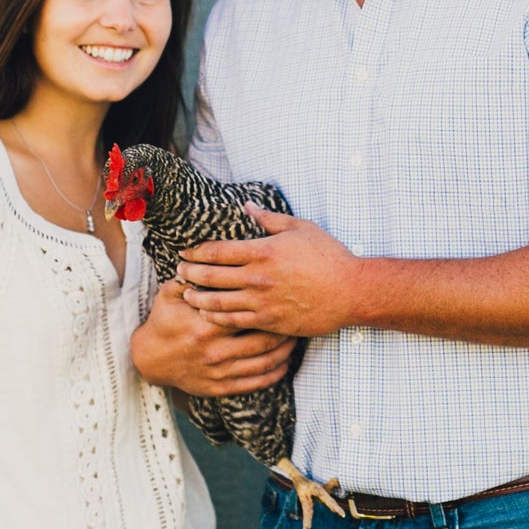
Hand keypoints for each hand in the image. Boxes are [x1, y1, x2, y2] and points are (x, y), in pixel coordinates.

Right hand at [131, 280, 295, 397]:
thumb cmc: (164, 320)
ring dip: (285, 351)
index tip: (286, 294)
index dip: (270, 305)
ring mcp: (219, 372)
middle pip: (263, 340)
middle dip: (285, 329)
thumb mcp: (170, 294)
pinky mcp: (220, 388)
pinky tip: (285, 363)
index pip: (248, 313)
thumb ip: (191, 276)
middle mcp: (215, 351)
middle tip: (298, 317)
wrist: (150, 359)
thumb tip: (208, 252)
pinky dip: (275, 373)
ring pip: (265, 363)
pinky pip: (256, 383)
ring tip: (296, 338)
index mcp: (206, 325)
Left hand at [177, 206, 360, 337]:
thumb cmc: (328, 256)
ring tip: (186, 295)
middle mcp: (257, 278)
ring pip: (217, 303)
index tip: (185, 252)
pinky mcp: (269, 322)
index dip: (195, 252)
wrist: (351, 291)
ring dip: (197, 298)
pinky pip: (234, 322)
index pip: (217, 251)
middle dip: (189, 273)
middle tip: (178, 272)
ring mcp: (262, 302)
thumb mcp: (300, 228)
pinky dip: (216, 318)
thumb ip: (269, 218)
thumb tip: (246, 207)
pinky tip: (207, 315)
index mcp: (263, 251)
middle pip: (210, 276)